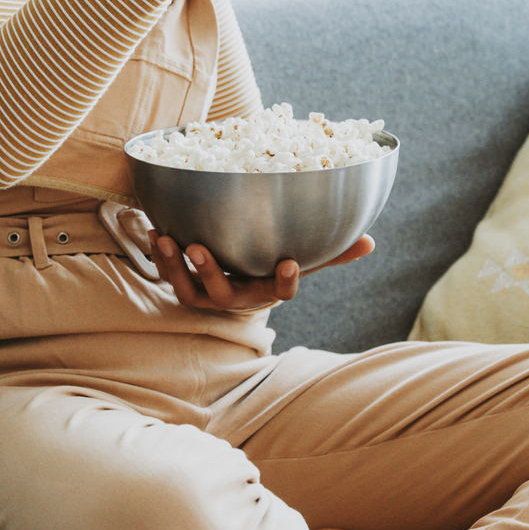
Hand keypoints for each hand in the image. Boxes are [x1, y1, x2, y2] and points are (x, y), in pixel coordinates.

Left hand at [150, 232, 377, 312]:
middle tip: (200, 248)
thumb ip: (331, 252)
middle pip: (225, 294)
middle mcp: (236, 298)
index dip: (284, 282)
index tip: (289, 262)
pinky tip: (158, 231)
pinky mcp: (187, 287)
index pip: (280, 293)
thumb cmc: (273, 268)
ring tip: (170, 239)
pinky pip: (172, 278)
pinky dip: (164, 258)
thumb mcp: (303, 259)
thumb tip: (370, 241)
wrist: (241, 285)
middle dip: (212, 273)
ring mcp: (208, 295)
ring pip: (191, 289)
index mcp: (267, 290)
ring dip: (177, 267)